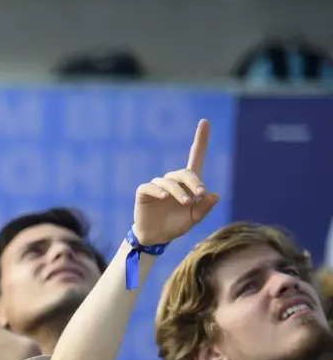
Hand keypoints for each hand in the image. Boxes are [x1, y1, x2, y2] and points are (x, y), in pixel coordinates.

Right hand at [133, 120, 219, 248]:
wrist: (156, 237)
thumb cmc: (176, 225)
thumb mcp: (194, 218)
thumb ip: (205, 207)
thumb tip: (214, 195)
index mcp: (189, 183)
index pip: (195, 156)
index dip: (200, 139)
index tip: (204, 121)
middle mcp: (173, 180)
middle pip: (185, 173)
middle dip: (195, 182)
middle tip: (200, 195)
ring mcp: (158, 185)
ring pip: (170, 182)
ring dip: (179, 192)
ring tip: (187, 203)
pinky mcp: (144, 192)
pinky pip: (151, 187)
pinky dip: (159, 191)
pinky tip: (165, 197)